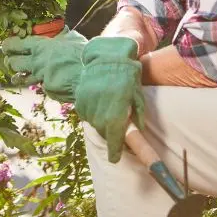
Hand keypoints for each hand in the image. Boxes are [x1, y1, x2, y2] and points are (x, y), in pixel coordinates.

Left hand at [1, 30, 86, 102]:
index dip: (8, 45)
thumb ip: (62, 36)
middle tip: (10, 60)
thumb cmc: (82, 53)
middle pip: (13, 63)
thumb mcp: (71, 38)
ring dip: (18, 76)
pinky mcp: (48, 90)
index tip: (6, 46)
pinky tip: (49, 81)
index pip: (15, 45)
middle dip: (9, 61)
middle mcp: (36, 63)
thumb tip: (63, 31)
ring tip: (17, 76)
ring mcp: (41, 78)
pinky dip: (43, 83)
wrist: (90, 75)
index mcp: (39, 47)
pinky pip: (42, 86)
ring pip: (21, 78)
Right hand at [73, 36, 144, 163]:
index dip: (114, 152)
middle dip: (110, 135)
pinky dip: (92, 114)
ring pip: (94, 124)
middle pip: (104, 133)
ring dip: (101, 123)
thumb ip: (137, 117)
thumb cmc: (127, 77)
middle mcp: (99, 114)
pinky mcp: (79, 100)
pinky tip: (99, 105)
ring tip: (108, 111)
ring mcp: (87, 107)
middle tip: (117, 127)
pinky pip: (86, 114)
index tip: (114, 158)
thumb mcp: (137, 98)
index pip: (114, 141)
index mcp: (115, 116)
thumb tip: (136, 132)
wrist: (107, 58)